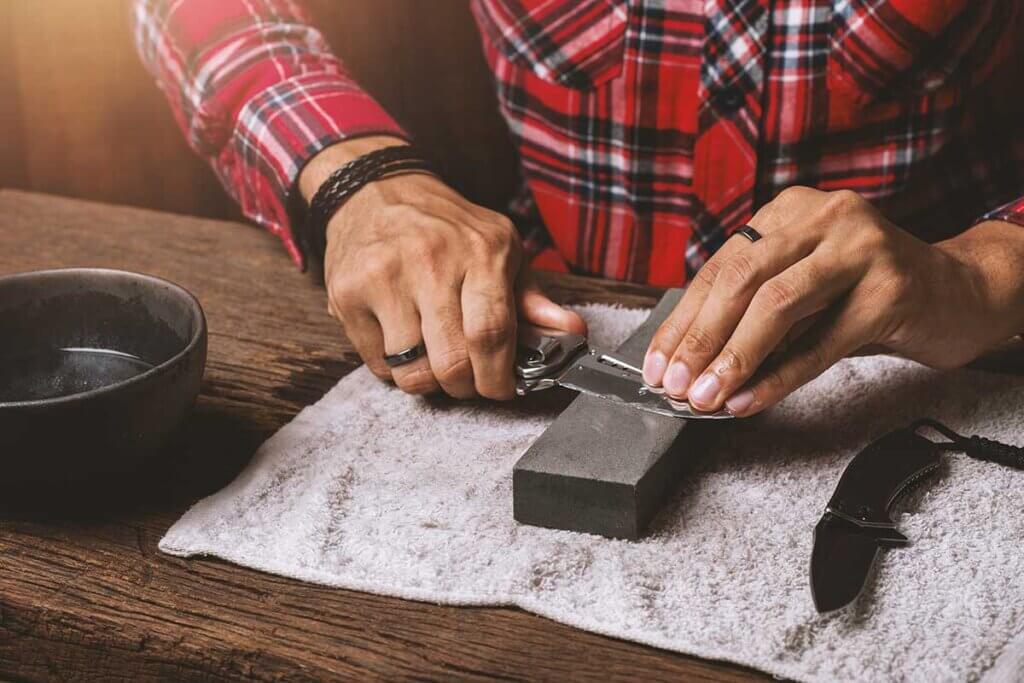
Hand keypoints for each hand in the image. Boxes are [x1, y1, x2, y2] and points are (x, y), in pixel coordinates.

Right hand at [302, 137, 585, 398]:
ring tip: (434, 358)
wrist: (375, 191)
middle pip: (451, 361)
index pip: (491, 333)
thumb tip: (571, 332)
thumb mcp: (499, 250)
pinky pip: (376, 364)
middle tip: (468, 380)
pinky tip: (402, 341)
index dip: (498, 377)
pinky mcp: (347, 294)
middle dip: (465, 386)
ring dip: (428, 380)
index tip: (501, 388)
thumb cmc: (446, 229)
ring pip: (412, 370)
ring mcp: (383, 277)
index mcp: (480, 251)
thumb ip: (533, 299)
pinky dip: (394, 368)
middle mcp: (430, 261)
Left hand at [642, 186, 1023, 415]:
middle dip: (700, 338)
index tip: (657, 364)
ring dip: (734, 358)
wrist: (958, 293)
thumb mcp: (802, 292)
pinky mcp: (891, 289)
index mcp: (789, 212)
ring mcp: (860, 248)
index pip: (720, 267)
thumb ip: (752, 314)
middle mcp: (822, 217)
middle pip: (741, 279)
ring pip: (777, 304)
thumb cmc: (866, 295)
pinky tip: (749, 400)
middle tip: (672, 385)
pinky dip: (779, 376)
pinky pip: (821, 341)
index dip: (683, 320)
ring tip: (704, 397)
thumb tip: (691, 364)